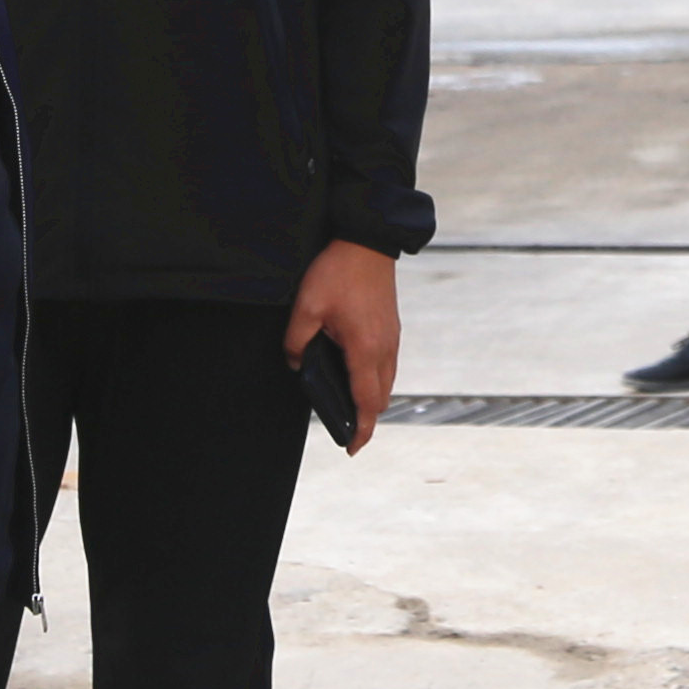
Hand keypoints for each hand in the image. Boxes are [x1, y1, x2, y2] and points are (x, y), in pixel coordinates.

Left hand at [286, 238, 400, 455]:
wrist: (368, 240)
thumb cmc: (338, 272)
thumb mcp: (306, 307)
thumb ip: (297, 342)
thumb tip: (296, 363)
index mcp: (365, 349)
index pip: (367, 402)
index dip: (361, 429)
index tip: (352, 448)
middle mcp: (385, 349)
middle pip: (381, 398)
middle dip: (366, 417)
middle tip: (346, 429)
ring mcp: (392, 338)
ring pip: (387, 382)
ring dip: (372, 398)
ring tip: (350, 405)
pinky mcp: (392, 328)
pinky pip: (387, 365)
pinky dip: (375, 379)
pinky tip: (356, 373)